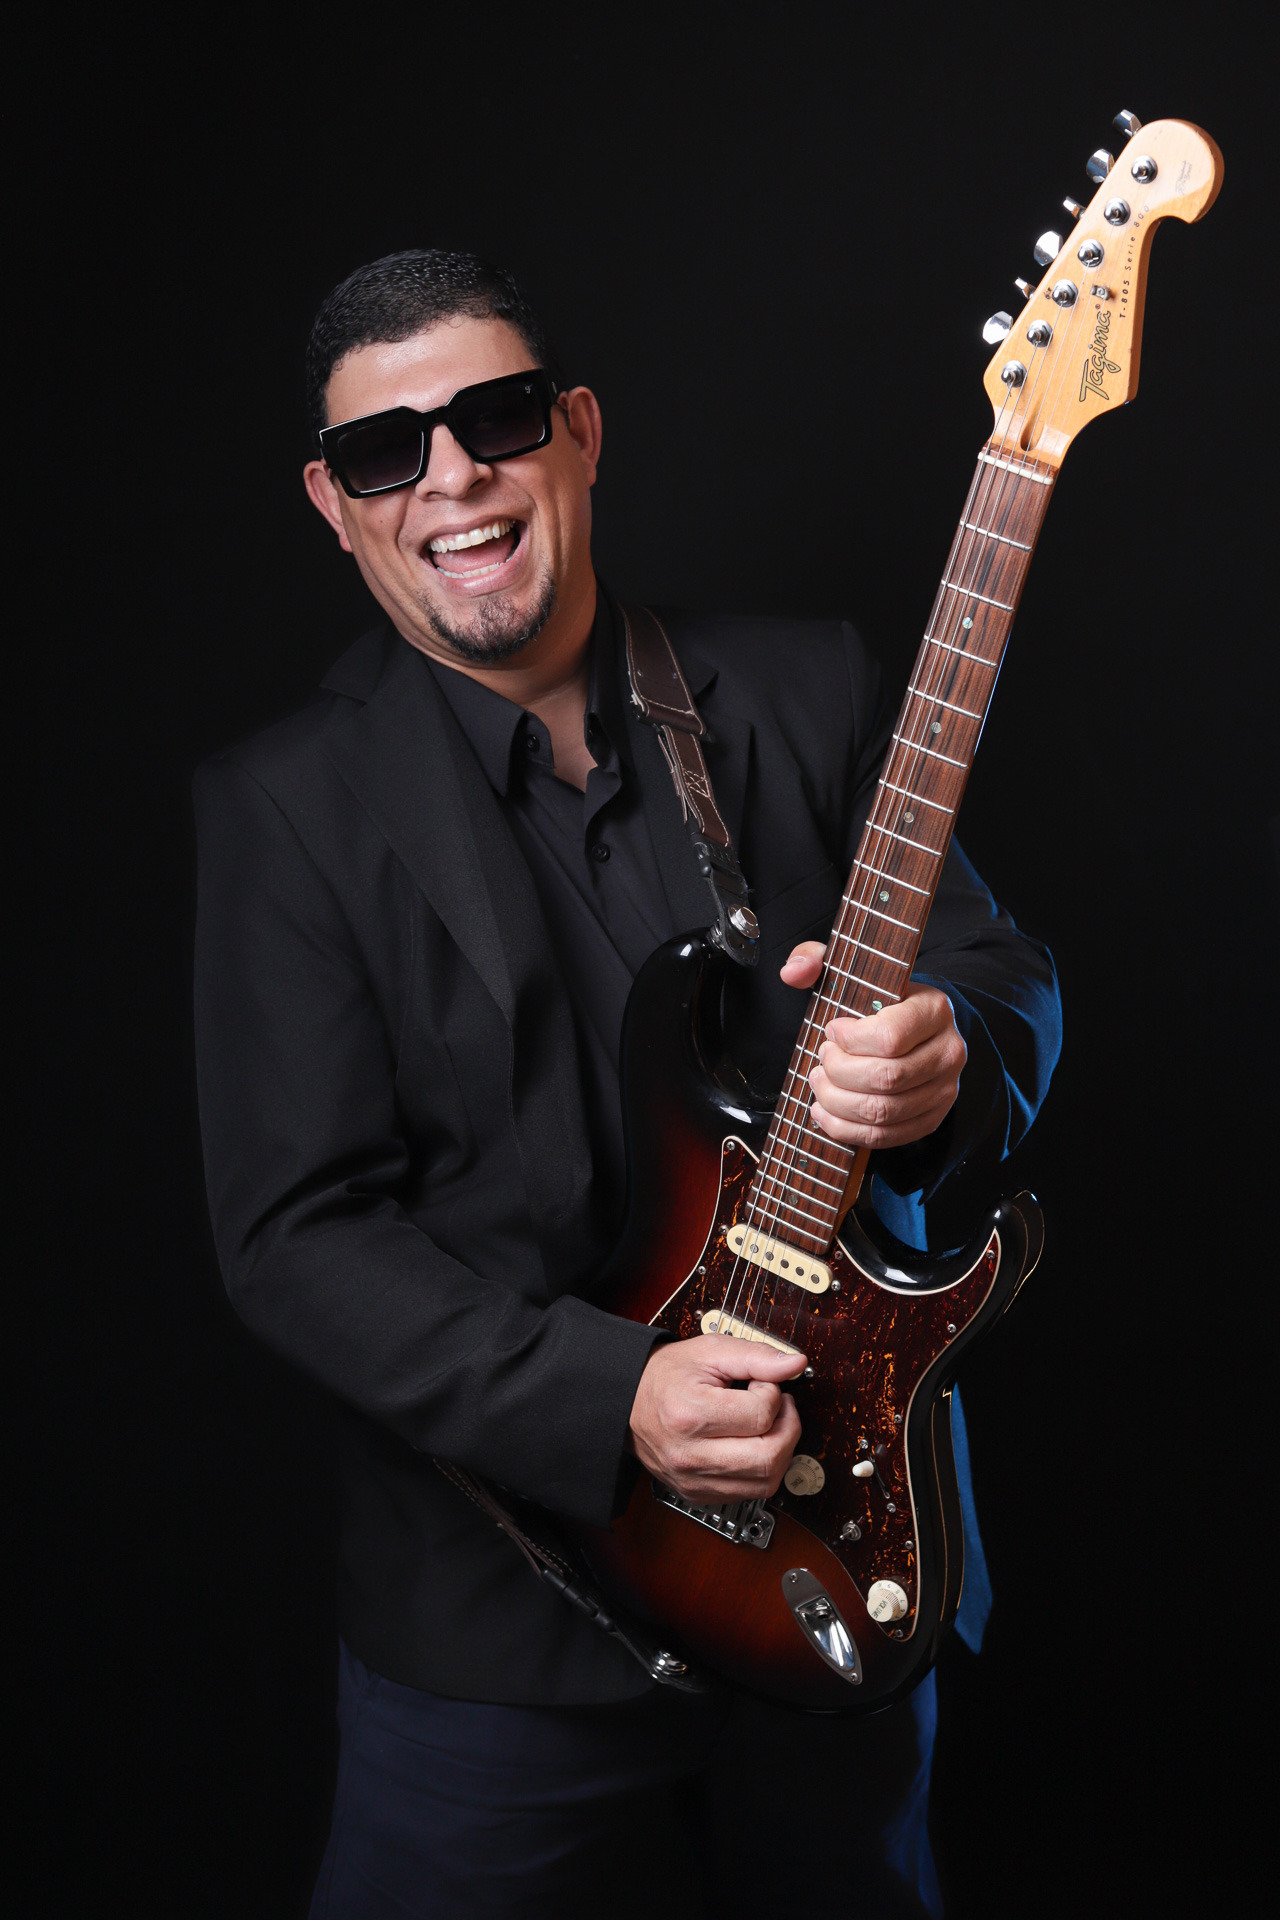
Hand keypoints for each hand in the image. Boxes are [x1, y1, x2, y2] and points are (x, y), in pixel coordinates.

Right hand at [628, 1334, 804, 1502]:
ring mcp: (692, 1479)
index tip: (763, 1384)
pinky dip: (761, 1470)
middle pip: (769, 1458)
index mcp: (690, 1415)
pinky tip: (753, 1445)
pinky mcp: (697, 1493)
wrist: (628, 1400)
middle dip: (788, 1428)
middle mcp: (690, 1455)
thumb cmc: (668, 1374)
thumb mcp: (711, 1351)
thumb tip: (796, 1364)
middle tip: (780, 1407)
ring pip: (765, 1482)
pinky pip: (749, 1493)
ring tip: (767, 1425)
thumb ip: (757, 1357)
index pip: (760, 1416)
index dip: (774, 1394)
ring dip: (780, 1451)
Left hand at [779, 941, 966, 1149]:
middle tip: (821, 1060)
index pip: (889, 1037)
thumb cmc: (880, 1000)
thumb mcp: (852, 969)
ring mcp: (944, 1089)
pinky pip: (887, 1137)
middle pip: (884, 1078)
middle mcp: (948, 1051)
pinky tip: (824, 1113)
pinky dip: (846, 1130)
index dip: (848, 1040)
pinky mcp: (931, 1118)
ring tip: (819, 1084)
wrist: (921, 1027)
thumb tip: (792, 972)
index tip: (832, 1031)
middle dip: (838, 1073)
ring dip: (837, 1102)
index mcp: (933, 1009)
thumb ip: (817, 959)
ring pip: (883, 1112)